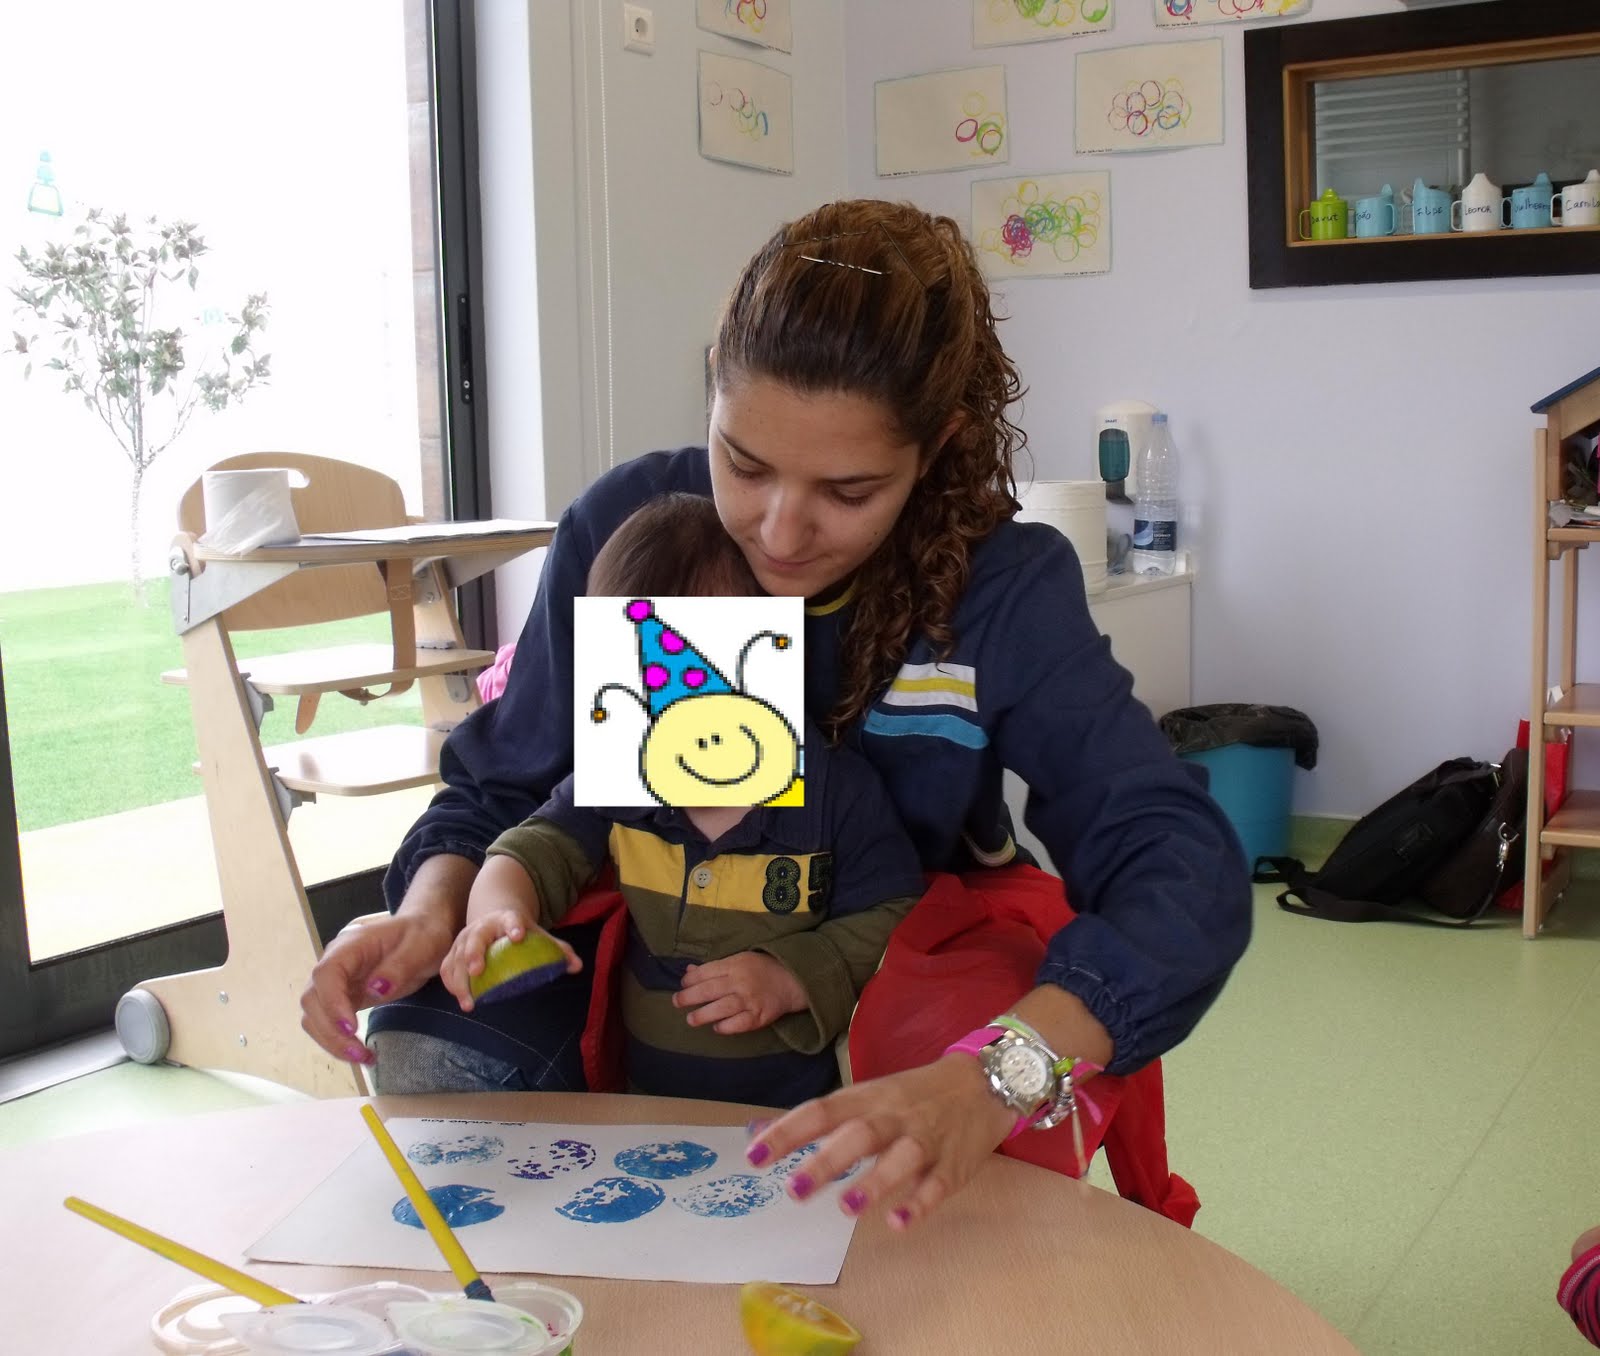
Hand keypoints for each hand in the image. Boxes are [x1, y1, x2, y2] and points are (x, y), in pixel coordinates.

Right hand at [299, 910, 455, 1064]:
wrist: (424, 932)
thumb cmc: (423, 935)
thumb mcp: (421, 947)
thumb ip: (399, 966)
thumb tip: (374, 988)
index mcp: (351, 945)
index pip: (326, 973)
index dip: (332, 1003)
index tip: (351, 1027)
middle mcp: (335, 963)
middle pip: (312, 999)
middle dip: (330, 1031)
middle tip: (360, 1053)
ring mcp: (337, 981)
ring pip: (314, 1014)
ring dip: (331, 1040)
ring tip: (362, 1057)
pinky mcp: (344, 996)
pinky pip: (329, 1021)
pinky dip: (338, 1040)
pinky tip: (359, 1052)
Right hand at [440, 912, 580, 1012]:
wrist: (494, 919)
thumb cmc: (518, 931)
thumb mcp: (537, 934)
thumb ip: (557, 949)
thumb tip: (577, 966)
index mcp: (505, 919)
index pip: (511, 919)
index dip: (514, 926)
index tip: (518, 935)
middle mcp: (481, 927)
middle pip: (474, 939)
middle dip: (474, 954)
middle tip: (477, 972)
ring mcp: (464, 939)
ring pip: (456, 957)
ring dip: (460, 980)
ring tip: (468, 1002)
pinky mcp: (454, 952)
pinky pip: (448, 969)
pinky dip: (452, 984)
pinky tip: (461, 1000)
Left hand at [672, 952, 807, 1033]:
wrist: (793, 981)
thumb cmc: (762, 969)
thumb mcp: (739, 960)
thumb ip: (715, 967)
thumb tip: (689, 972)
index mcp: (735, 964)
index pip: (706, 972)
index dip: (690, 980)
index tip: (682, 985)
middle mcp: (741, 981)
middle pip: (709, 990)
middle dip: (689, 997)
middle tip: (677, 1002)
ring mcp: (750, 1000)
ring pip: (721, 1008)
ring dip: (703, 1015)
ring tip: (691, 1019)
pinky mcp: (759, 1016)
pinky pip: (739, 1024)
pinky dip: (726, 1027)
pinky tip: (717, 1028)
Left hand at [745, 1054, 1014, 1230]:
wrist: (984, 1082)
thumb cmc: (913, 1094)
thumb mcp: (869, 1095)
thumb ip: (823, 1119)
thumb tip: (762, 1133)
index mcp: (868, 1098)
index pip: (821, 1111)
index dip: (787, 1132)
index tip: (753, 1157)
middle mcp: (894, 1116)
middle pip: (859, 1134)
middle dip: (826, 1162)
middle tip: (793, 1192)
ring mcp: (926, 1140)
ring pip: (901, 1158)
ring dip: (873, 1182)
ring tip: (846, 1208)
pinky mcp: (954, 1165)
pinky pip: (937, 1185)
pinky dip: (919, 1203)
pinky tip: (899, 1223)